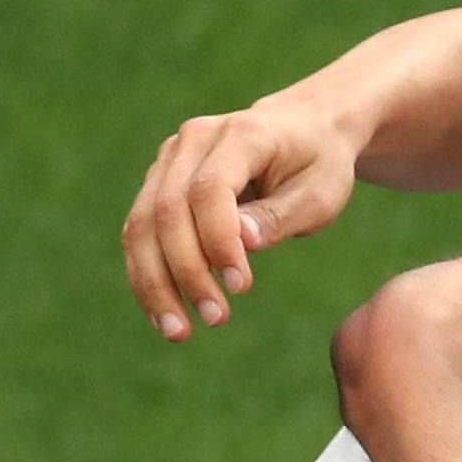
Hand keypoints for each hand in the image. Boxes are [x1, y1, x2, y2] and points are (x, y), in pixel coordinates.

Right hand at [123, 90, 362, 338]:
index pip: (210, 189)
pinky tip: (163, 314)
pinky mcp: (160, 182)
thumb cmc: (319, 165)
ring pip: (142, 224)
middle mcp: (193, 140)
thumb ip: (280, 215)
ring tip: (178, 332)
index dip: (218, 241)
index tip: (242, 287)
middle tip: (216, 320)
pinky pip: (140, 232)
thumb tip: (242, 242)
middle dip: (186, 271)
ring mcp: (170, 159)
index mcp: (241, 134)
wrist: (304, 130)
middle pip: (168, 210)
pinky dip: (148, 275)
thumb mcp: (321, 193)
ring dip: (155, 282)